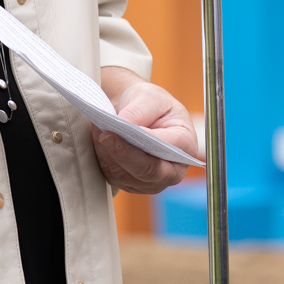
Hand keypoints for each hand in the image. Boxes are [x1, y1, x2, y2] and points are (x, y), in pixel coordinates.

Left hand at [92, 70, 195, 195]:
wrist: (140, 114)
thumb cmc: (151, 105)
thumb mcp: (149, 97)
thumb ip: (139, 111)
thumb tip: (125, 125)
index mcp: (186, 144)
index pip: (165, 148)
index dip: (140, 144)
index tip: (115, 132)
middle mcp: (174, 169)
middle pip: (147, 171)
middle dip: (122, 154)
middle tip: (103, 135)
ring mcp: (154, 181)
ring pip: (126, 177)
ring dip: (108, 155)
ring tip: (98, 130)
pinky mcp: (134, 185)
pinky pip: (115, 178)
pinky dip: (103, 159)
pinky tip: (98, 141)